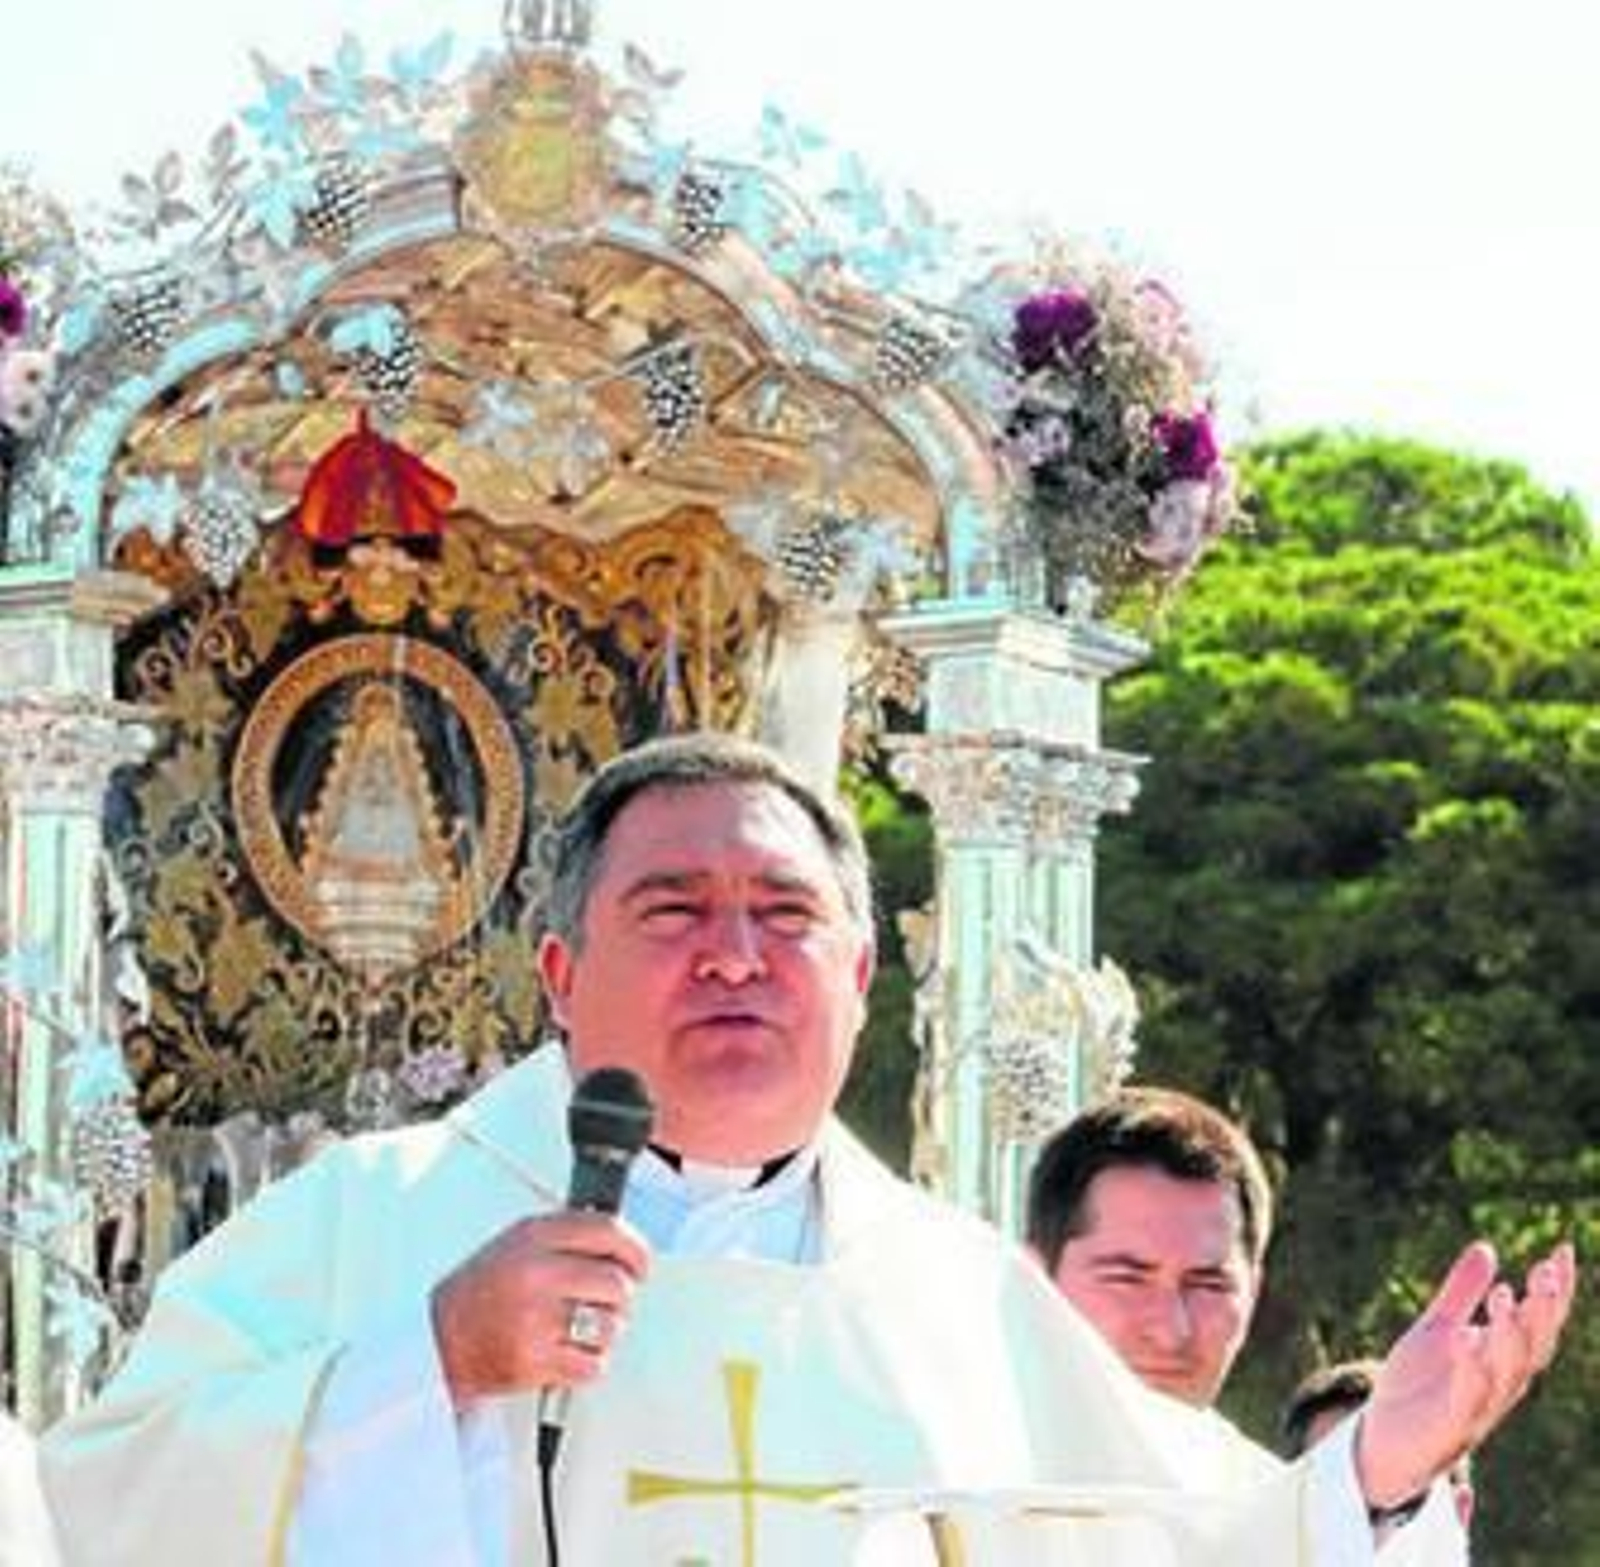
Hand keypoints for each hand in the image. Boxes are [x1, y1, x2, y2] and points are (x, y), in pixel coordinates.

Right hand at [430, 1211, 650, 1409]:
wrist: (437, 1341)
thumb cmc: (480, 1292)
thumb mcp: (515, 1242)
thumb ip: (565, 1236)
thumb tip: (621, 1241)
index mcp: (534, 1236)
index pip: (608, 1231)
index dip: (635, 1249)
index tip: (641, 1264)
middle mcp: (535, 1273)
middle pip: (617, 1283)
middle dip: (618, 1297)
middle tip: (603, 1303)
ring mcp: (535, 1319)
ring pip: (610, 1325)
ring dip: (604, 1332)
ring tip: (577, 1329)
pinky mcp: (535, 1362)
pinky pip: (594, 1363)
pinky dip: (588, 1363)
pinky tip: (566, 1352)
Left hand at [1357, 1241, 1576, 1507]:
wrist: (1384, 1442)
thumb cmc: (1418, 1386)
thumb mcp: (1438, 1330)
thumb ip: (1461, 1293)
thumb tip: (1487, 1247)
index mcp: (1504, 1361)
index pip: (1540, 1322)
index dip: (1557, 1290)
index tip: (1563, 1249)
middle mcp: (1501, 1385)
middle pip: (1533, 1346)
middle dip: (1543, 1311)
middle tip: (1546, 1271)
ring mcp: (1478, 1407)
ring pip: (1506, 1371)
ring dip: (1510, 1335)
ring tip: (1506, 1294)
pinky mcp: (1449, 1426)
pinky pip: (1465, 1397)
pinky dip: (1469, 1368)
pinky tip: (1464, 1336)